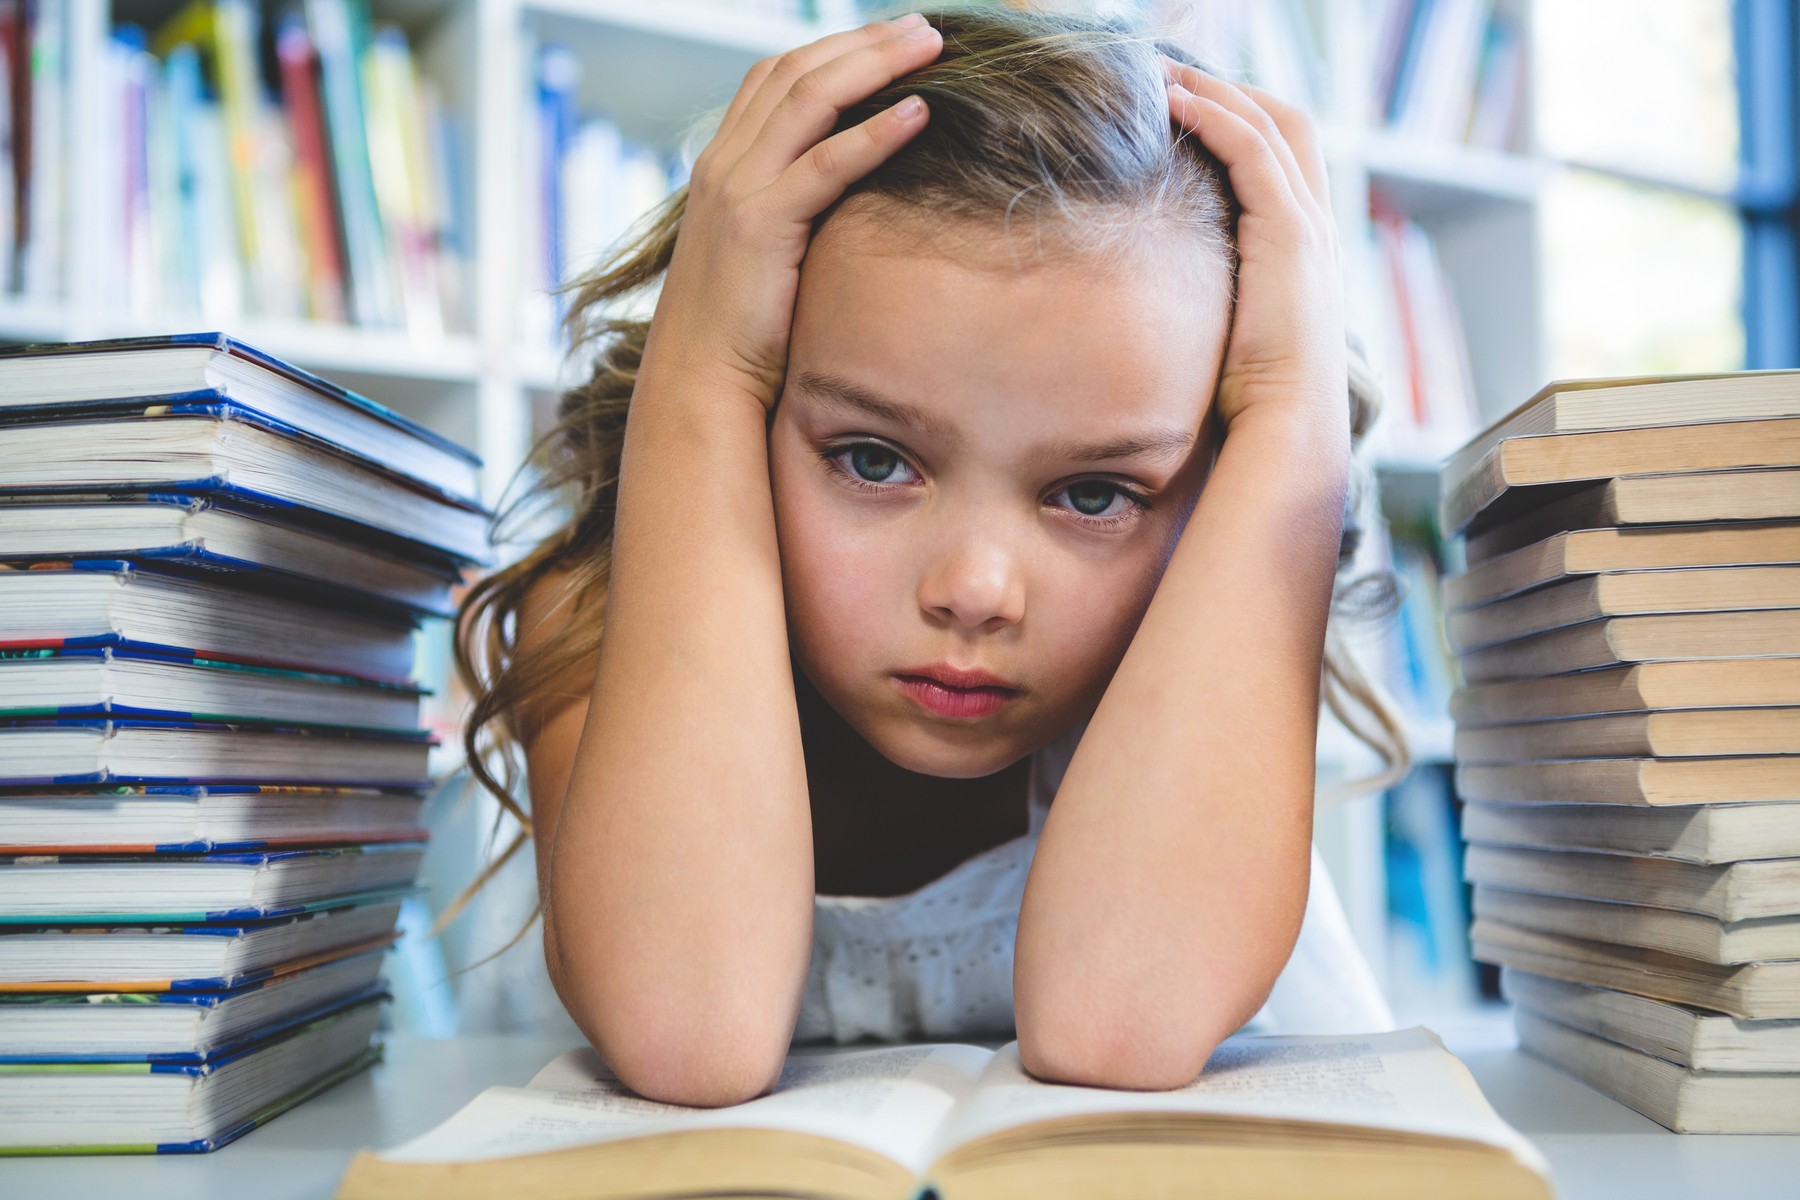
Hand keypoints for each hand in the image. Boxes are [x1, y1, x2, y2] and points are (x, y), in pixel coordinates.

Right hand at [639, 14, 942, 413]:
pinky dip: (875, 134)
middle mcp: (724, 165)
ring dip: (876, 65)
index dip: (836, 49)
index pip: (778, 76)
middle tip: (926, 26)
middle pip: (798, 71)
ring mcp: (737, 190)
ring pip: (812, 99)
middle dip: (864, 41)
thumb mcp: (764, 256)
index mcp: (722, 165)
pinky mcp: (760, 226)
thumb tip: (849, 198)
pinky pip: (825, 163)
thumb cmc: (740, 333)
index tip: (892, 37)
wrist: (696, 384)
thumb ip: (792, 213)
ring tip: (932, 46)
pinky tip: (920, 112)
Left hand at [1163, 58, 1347, 440]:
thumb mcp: (1232, 334)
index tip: (1188, 102)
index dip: (1241, 117)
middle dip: (1231, 86)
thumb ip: (1215, 302)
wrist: (1288, 428)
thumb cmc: (1254, 399)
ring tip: (1160, 73)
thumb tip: (1165, 304)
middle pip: (1287, 121)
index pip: (1286, 154)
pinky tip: (1173, 103)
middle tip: (1171, 69)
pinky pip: (1252, 152)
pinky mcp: (1290, 234)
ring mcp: (1308, 226)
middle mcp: (1317, 226)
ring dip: (1214, 89)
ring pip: (1269, 124)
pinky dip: (1214, 117)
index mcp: (1307, 248)